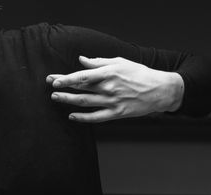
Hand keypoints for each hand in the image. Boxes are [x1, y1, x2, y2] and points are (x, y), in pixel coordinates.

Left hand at [48, 57, 183, 122]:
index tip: (54, 80)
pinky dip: (83, 117)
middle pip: (80, 89)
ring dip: (68, 101)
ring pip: (85, 103)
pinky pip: (96, 117)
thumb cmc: (140, 74)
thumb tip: (81, 61)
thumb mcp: (120, 62)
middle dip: (63, 88)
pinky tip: (72, 116)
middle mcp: (108, 88)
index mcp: (109, 73)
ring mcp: (112, 102)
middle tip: (50, 87)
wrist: (159, 90)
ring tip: (56, 98)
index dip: (66, 78)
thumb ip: (99, 62)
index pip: (82, 76)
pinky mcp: (117, 113)